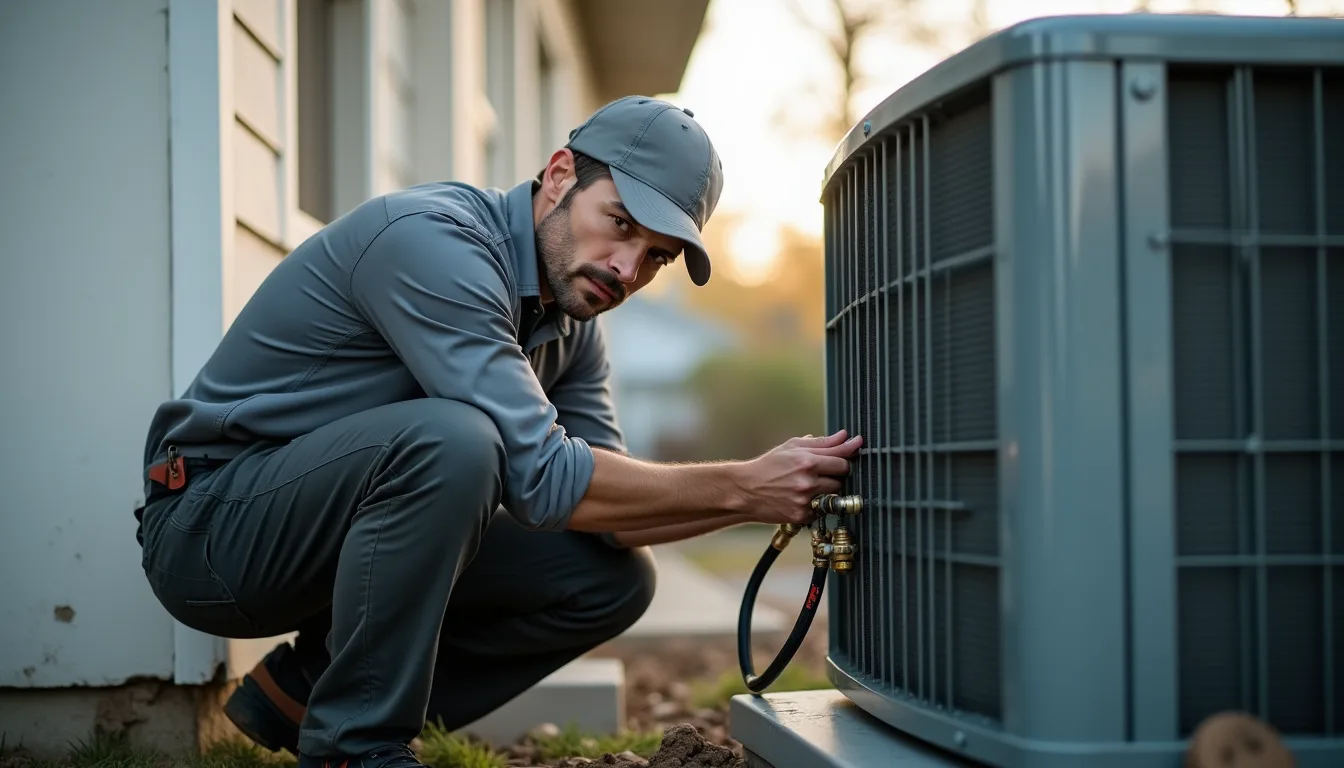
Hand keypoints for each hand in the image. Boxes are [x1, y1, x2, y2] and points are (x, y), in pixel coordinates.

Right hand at [735, 430, 863, 525]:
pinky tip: (801, 498)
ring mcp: (805, 500)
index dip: (848, 455)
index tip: (855, 449)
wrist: (746, 489)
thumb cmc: (768, 466)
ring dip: (827, 490)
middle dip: (834, 474)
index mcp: (807, 461)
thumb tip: (844, 436)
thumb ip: (822, 442)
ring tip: (809, 486)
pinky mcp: (801, 515)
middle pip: (841, 479)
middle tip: (820, 473)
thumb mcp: (792, 447)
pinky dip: (816, 504)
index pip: (842, 460)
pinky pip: (821, 509)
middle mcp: (807, 481)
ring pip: (833, 495)